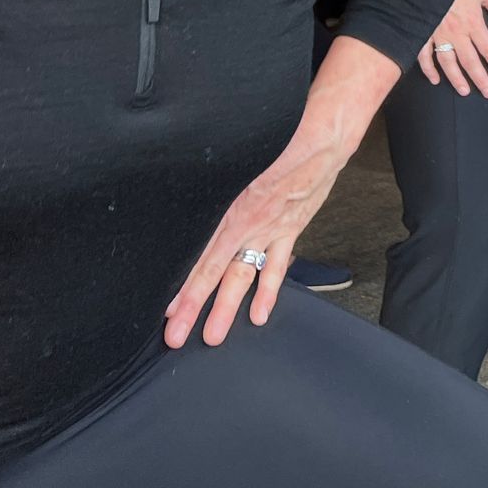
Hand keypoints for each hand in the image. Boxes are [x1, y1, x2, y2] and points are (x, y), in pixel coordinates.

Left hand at [164, 118, 348, 348]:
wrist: (317, 151)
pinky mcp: (290, 232)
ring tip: (213, 336)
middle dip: (196, 307)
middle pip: (216, 274)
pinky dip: (268, 292)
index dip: (187, 289)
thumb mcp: (243, 182)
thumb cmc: (278, 160)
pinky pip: (277, 267)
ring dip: (227, 308)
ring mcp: (269, 232)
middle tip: (177, 336)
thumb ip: (229, 210)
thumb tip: (207, 237)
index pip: (203, 260)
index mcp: (231, 215)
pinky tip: (259, 315)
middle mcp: (246, 227)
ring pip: (243, 276)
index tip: (171, 314)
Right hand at [419, 0, 487, 97]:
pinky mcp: (422, 33)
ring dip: (456, 78)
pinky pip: (424, 55)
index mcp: (473, 22)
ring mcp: (437, 34)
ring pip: (448, 62)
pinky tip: (435, 79)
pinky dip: (428, 69)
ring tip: (464, 92)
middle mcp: (456, 32)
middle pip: (470, 61)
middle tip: (487, 93)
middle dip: (480, 78)